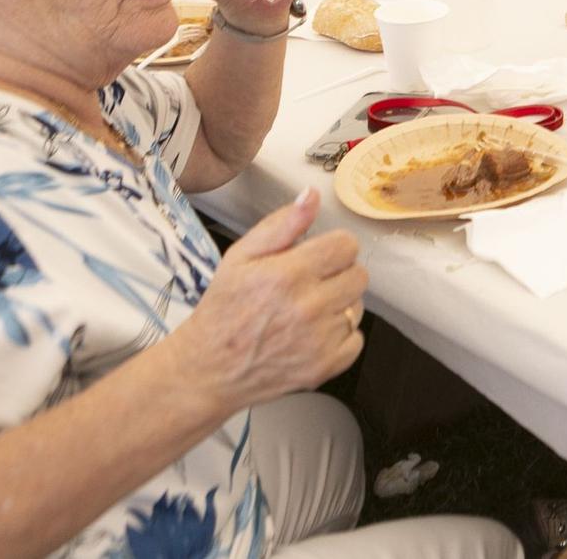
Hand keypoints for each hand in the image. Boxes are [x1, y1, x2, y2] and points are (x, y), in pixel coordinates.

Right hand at [166, 189, 365, 410]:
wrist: (208, 370)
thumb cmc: (223, 310)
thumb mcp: (239, 257)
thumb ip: (281, 224)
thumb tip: (312, 196)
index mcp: (286, 275)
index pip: (346, 246)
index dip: (333, 247)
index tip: (318, 256)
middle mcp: (307, 308)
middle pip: (359, 275)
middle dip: (338, 274)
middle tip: (310, 284)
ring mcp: (318, 341)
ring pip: (358, 306)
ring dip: (338, 305)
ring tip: (306, 310)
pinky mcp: (325, 366)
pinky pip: (356, 339)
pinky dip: (340, 336)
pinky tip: (313, 334)